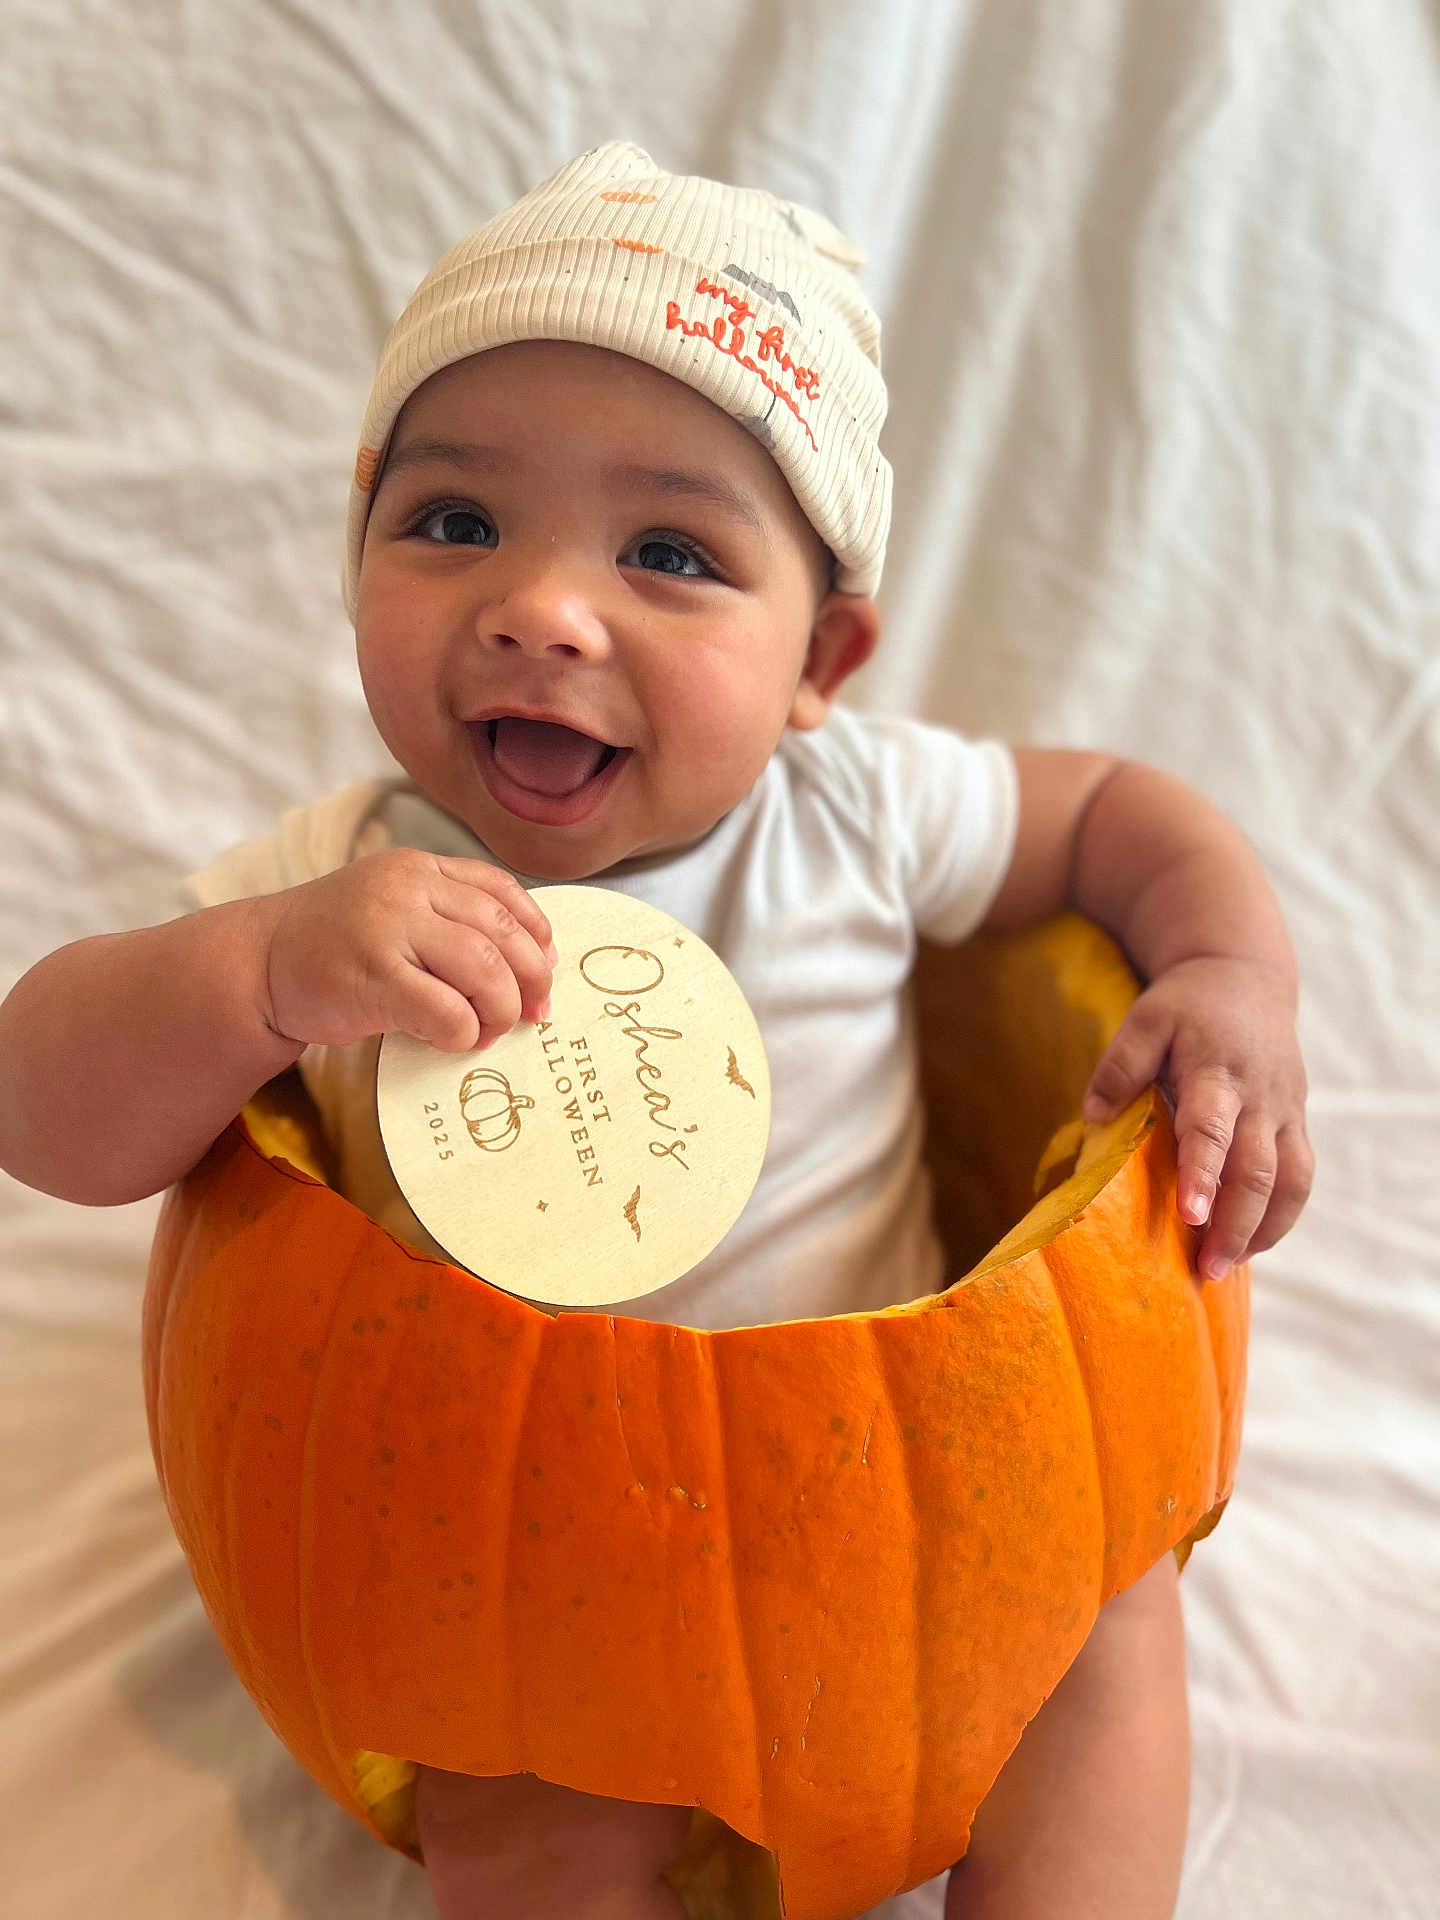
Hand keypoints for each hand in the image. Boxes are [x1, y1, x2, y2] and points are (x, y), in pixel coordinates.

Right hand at [264, 850, 556, 1052]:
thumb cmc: (334, 946)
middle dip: (530, 977)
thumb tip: (529, 963)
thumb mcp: (392, 909)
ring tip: (491, 1029)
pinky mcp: (372, 977)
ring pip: (483, 968)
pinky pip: (446, 1010)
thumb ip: (448, 920)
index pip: (499, 889)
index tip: (547, 965)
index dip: (535, 930)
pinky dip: (464, 1031)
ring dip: (500, 1008)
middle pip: (500, 930)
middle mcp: (406, 889)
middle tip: (535, 1011)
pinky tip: (456, 1040)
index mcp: (417, 867)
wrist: (257, 965)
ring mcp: (387, 929)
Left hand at [1081, 955, 1313, 1278]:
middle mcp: (1260, 1097)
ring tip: (1227, 1267)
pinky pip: (1300, 1177)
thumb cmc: (1187, 1005)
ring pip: (1291, 1180)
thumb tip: (1094, 1118)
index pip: (1213, 1129)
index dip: (1203, 1173)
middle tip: (1207, 1269)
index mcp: (1218, 1071)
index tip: (1192, 1215)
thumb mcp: (1146, 1019)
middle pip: (1258, 1169)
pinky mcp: (1298, 1122)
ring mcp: (1286, 1111)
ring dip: (1263, 1229)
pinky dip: (1281, 1216)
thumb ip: (1120, 1066)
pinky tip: (1251, 1243)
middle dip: (1235, 1223)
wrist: (1247, 979)